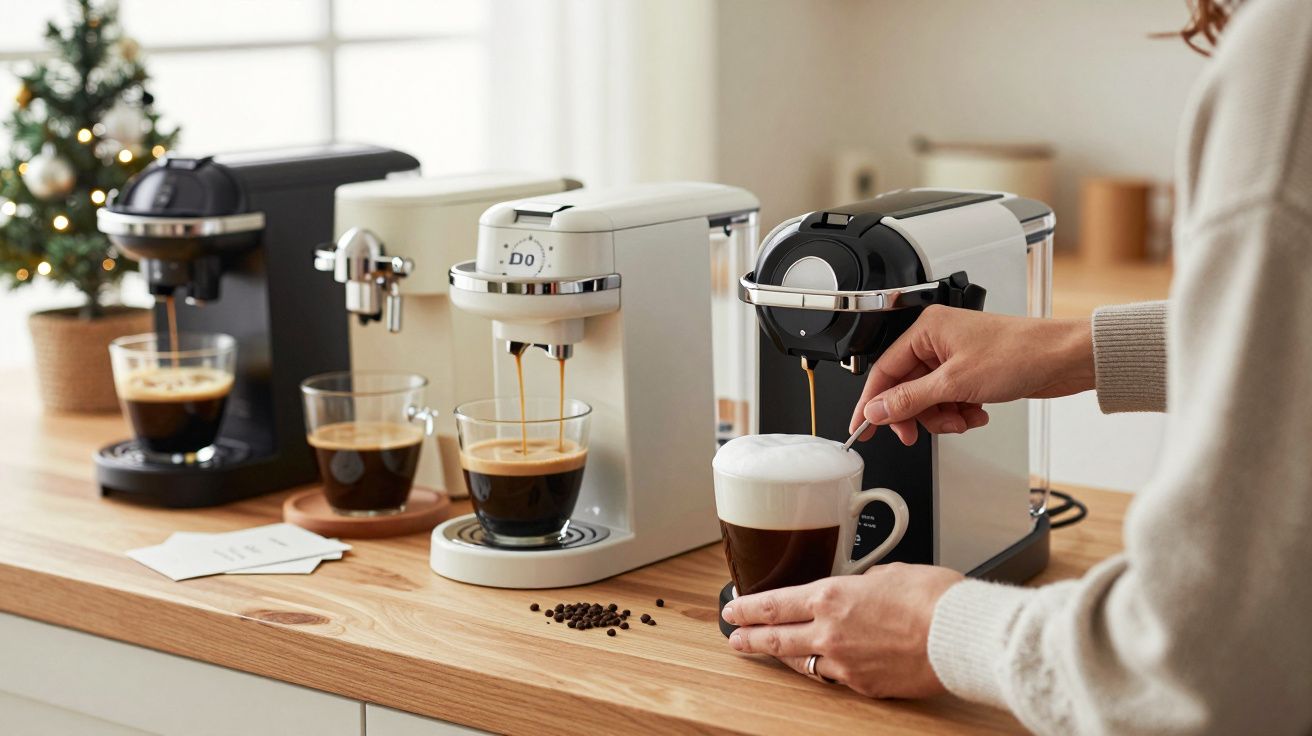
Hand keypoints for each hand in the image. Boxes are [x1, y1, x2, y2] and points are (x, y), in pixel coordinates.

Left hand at [722, 563, 963, 697]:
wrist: (958, 635)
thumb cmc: (932, 597)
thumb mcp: (889, 572)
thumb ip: (864, 582)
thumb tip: (862, 588)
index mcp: (831, 596)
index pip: (774, 604)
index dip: (747, 608)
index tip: (733, 609)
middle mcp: (830, 632)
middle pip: (776, 638)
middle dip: (749, 637)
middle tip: (734, 637)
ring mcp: (845, 663)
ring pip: (801, 662)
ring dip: (782, 656)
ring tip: (769, 652)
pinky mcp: (864, 686)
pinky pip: (834, 678)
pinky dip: (824, 670)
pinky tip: (821, 666)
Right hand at [850, 305, 1093, 444]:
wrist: (1064, 358)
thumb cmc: (1020, 352)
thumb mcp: (955, 382)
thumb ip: (910, 399)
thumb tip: (877, 410)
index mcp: (926, 330)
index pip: (884, 370)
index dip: (872, 403)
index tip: (862, 428)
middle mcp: (937, 341)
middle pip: (906, 388)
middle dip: (917, 414)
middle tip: (918, 433)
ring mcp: (955, 358)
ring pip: (928, 398)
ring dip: (943, 416)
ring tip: (963, 419)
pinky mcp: (971, 372)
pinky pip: (949, 400)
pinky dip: (960, 412)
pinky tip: (977, 413)